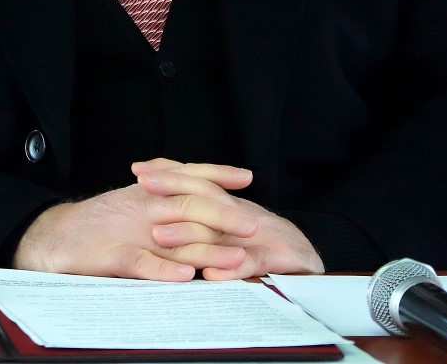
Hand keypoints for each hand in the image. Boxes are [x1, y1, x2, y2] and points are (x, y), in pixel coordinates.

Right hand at [12, 178, 258, 280]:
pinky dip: (165, 270)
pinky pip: (143, 263)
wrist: (55, 238)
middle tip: (251, 225)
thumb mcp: (135, 201)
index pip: (189, 176)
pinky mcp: (115, 258)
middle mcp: (144, 206)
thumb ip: (165, 193)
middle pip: (189, 205)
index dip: (218, 174)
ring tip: (235, 257)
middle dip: (223, 214)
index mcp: (150, 192)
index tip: (247, 177)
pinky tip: (186, 277)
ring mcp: (130, 232)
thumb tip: (205, 191)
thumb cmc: (101, 223)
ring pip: (174, 237)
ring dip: (207, 249)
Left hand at [134, 159, 324, 280]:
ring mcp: (260, 235)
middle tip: (142, 187)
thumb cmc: (263, 247)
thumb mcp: (228, 235)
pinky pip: (252, 263)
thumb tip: (164, 220)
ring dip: (190, 235)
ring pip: (220, 233)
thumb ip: (202, 229)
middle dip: (173, 189)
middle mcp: (241, 215)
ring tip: (160, 236)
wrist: (308, 260)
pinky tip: (210, 275)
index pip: (198, 184)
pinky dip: (232, 269)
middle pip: (206, 197)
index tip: (137, 171)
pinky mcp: (279, 259)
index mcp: (229, 208)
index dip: (170, 176)